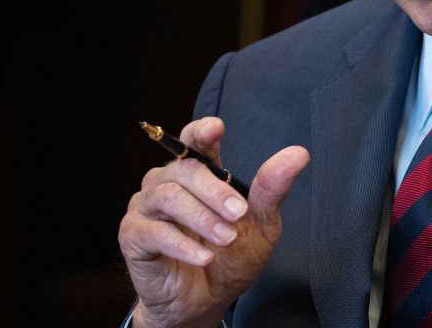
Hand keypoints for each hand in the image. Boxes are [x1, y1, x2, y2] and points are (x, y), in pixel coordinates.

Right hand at [119, 117, 309, 327]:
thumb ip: (271, 189)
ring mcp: (146, 207)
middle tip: (239, 214)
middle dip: (215, 190)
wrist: (206, 303)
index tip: (217, 129)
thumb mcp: (260, 225)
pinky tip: (204, 258)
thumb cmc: (230, 259)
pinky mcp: (133, 235)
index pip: (193, 141)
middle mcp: (167, 183)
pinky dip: (182, 245)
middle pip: (184, 169)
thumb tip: (298, 155)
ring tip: (226, 238)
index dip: (201, 131)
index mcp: (197, 174)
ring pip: (167, 196)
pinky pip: (154, 231)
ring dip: (201, 217)